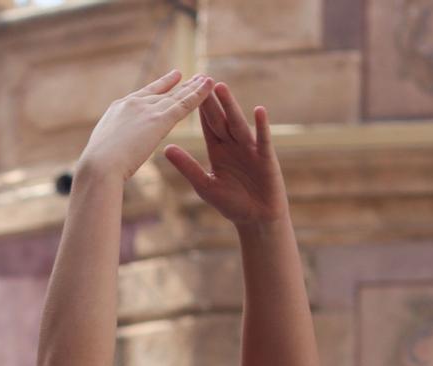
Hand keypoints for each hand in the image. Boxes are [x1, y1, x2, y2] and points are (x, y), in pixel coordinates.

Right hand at [80, 70, 214, 184]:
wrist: (99, 166)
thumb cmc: (96, 167)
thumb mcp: (102, 151)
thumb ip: (112, 145)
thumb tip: (108, 155)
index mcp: (118, 109)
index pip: (143, 96)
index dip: (158, 88)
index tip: (169, 80)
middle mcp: (134, 104)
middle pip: (162, 92)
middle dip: (177, 85)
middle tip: (191, 76)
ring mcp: (147, 110)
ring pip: (176, 96)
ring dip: (193, 87)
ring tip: (207, 79)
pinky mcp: (160, 120)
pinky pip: (184, 104)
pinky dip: (198, 95)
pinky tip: (209, 86)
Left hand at [166, 87, 286, 228]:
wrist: (256, 219)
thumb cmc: (231, 203)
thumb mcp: (205, 186)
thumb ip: (188, 167)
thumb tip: (166, 149)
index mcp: (217, 150)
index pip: (206, 125)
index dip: (198, 108)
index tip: (187, 89)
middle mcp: (233, 144)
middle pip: (220, 118)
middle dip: (211, 100)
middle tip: (201, 78)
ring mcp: (250, 148)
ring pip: (237, 123)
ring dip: (230, 106)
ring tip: (220, 88)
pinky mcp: (265, 157)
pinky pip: (263, 139)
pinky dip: (261, 126)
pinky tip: (258, 111)